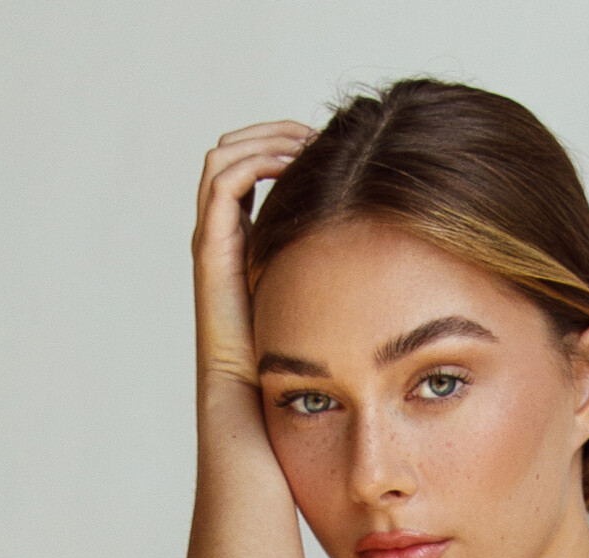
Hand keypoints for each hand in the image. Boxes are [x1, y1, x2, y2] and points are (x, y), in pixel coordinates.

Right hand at [191, 121, 315, 396]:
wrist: (254, 394)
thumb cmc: (289, 353)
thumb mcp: (315, 288)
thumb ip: (329, 257)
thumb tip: (376, 231)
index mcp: (240, 236)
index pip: (249, 165)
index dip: (282, 143)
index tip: (325, 147)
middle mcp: (220, 231)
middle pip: (231, 150)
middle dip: (273, 132)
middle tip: (315, 135)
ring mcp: (212, 237)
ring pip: (222, 156)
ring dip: (264, 139)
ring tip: (304, 145)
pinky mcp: (212, 248)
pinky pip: (223, 181)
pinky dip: (255, 161)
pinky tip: (292, 167)